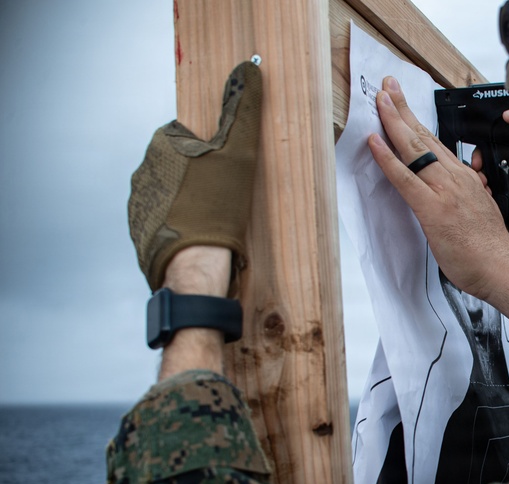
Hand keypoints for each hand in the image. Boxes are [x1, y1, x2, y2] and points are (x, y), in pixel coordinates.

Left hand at [128, 61, 261, 292]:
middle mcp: (141, 173)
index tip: (224, 172)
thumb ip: (242, 110)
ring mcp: (138, 205)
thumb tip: (249, 69)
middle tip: (223, 196)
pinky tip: (199, 235)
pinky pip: (162, 221)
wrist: (195, 267)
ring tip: (213, 218)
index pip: (187, 137)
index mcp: (160, 148)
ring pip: (169, 194)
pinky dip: (179, 225)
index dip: (210, 153)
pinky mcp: (140, 233)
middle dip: (198, 178)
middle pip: (178, 166)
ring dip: (188, 202)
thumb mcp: (238, 153)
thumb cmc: (217, 207)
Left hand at [367, 77, 508, 350]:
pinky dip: (386, 157)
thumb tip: (464, 184)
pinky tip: (373, 140)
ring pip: (414, 147)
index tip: (402, 103)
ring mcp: (444, 191)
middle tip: (385, 86)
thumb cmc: (492, 250)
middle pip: (424, 135)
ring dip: (392, 120)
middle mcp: (456, 177)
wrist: (505, 268)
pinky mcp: (432, 209)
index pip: (436, 143)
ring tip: (378, 99)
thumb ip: (468, 194)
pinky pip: (404, 177)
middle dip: (402, 108)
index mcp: (466, 178)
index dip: (416, 121)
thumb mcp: (482, 211)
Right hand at [469, 106, 508, 210]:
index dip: (485, 153)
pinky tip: (495, 202)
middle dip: (483, 171)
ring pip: (502, 185)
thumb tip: (507, 115)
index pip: (500, 147)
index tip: (476, 159)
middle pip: (497, 167)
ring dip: (490, 187)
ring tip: (483, 187)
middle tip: (477, 175)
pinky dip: (505, 205)